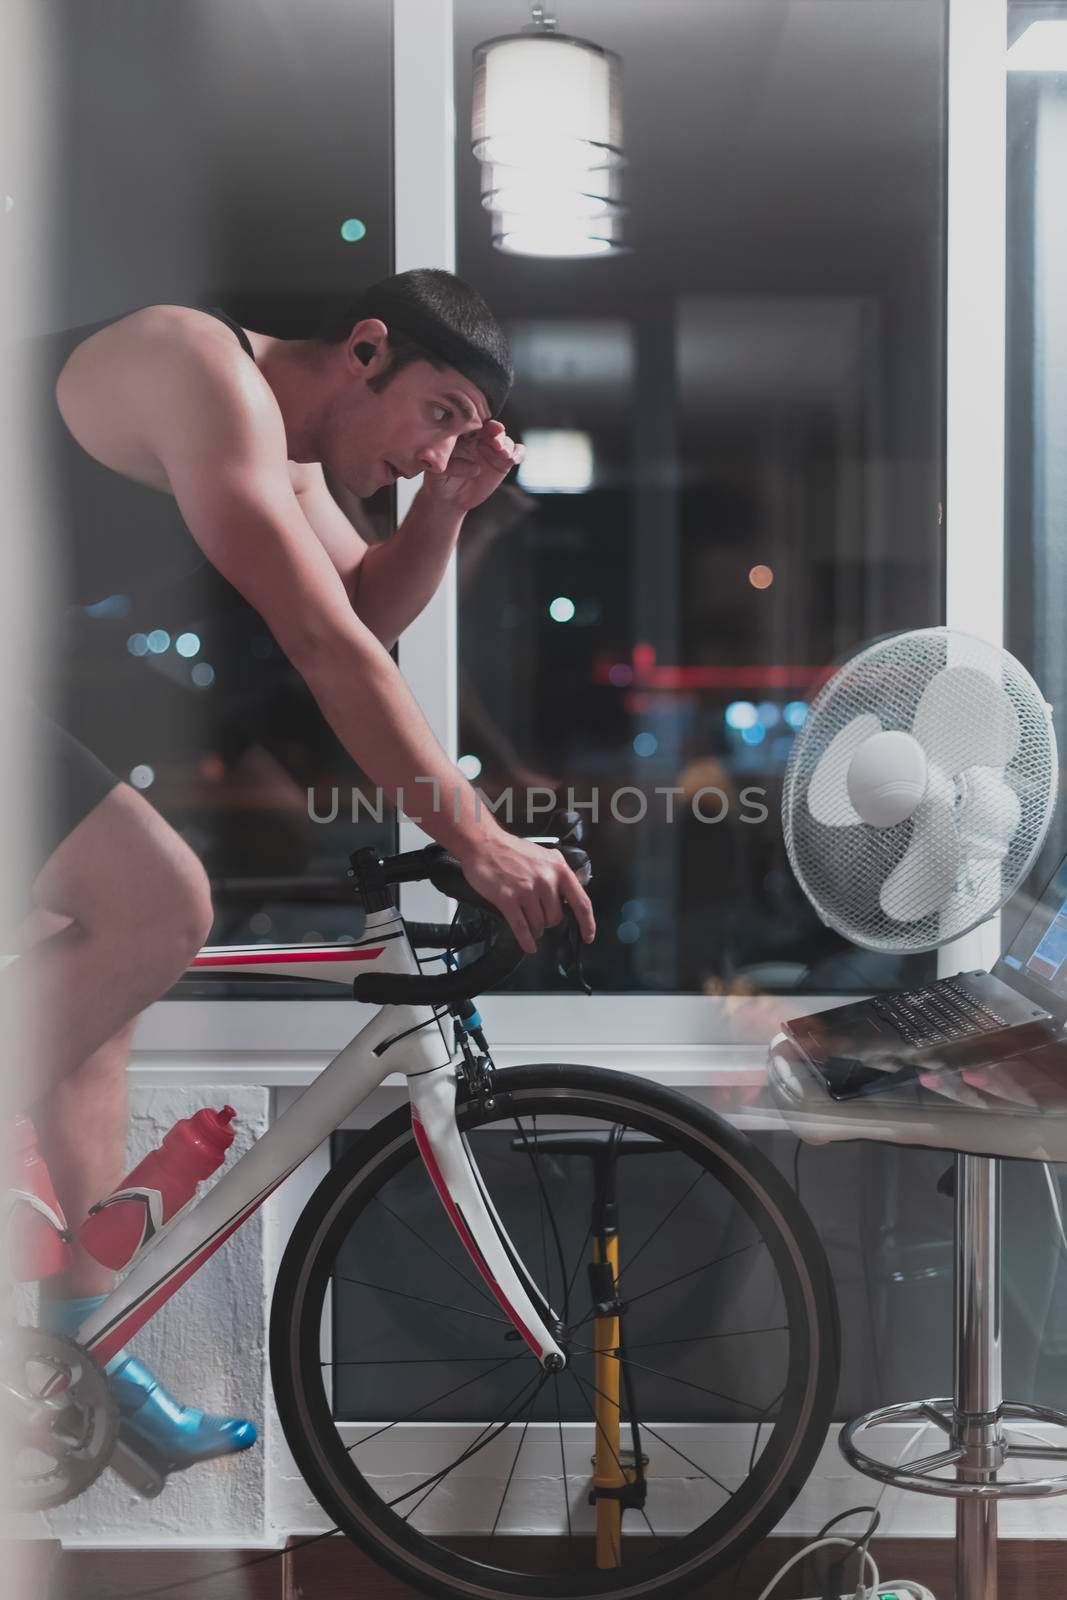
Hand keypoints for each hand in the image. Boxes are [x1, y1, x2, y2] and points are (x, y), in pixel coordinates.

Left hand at [420, 421, 524, 515]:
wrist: (449, 498)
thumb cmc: (440, 481)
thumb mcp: (439, 473)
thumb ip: (454, 467)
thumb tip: (477, 468)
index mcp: (462, 435)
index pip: (474, 424)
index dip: (481, 423)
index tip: (486, 427)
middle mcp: (479, 439)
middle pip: (492, 429)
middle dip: (497, 433)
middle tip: (496, 442)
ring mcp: (492, 450)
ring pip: (505, 440)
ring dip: (507, 444)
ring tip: (504, 454)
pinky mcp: (503, 463)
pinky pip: (516, 453)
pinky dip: (518, 453)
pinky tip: (514, 458)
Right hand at [457, 831, 595, 955]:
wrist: (484, 845)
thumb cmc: (512, 851)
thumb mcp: (544, 856)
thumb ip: (559, 875)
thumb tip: (570, 896)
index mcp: (559, 869)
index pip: (581, 902)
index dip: (587, 923)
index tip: (588, 936)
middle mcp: (546, 880)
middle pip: (556, 918)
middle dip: (548, 921)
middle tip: (538, 915)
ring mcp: (527, 890)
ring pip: (539, 924)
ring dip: (534, 928)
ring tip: (527, 920)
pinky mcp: (508, 899)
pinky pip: (522, 928)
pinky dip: (526, 940)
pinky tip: (529, 946)